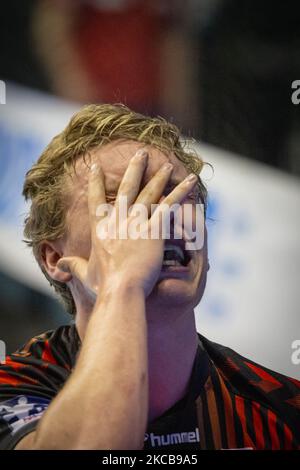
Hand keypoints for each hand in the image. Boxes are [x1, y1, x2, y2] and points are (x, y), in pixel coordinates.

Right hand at [57, 150, 197, 298]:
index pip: (95, 200)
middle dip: (134, 168)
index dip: (95, 182)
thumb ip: (72, 265)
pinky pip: (169, 205)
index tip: (95, 166)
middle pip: (126, 188)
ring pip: (149, 192)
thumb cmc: (103, 285)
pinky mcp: (154, 228)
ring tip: (168, 164)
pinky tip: (190, 181)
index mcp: (100, 229)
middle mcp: (117, 220)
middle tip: (141, 153)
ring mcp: (136, 222)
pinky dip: (181, 192)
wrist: (121, 289)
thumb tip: (59, 265)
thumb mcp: (84, 274)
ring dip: (159, 177)